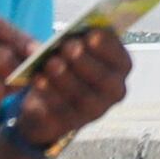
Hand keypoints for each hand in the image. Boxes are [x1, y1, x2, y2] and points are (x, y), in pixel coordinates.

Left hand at [15, 29, 133, 144]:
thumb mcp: (76, 50)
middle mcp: (113, 92)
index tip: (92, 35)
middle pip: (102, 79)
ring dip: (65, 77)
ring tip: (50, 63)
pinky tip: (39, 79)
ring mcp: (94, 111)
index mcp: (119, 69)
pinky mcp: (71, 123)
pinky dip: (49, 93)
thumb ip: (79, 42)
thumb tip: (70, 37)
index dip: (108, 47)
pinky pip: (61, 109)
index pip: (120, 59)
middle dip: (84, 61)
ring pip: (82, 96)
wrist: (48, 102)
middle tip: (67, 48)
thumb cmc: (68, 66)